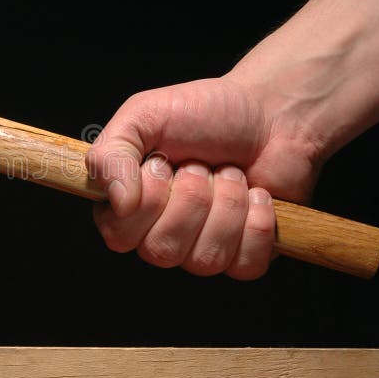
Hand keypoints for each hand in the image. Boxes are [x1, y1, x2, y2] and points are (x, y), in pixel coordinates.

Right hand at [86, 75, 323, 278]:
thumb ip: (110, 155)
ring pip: (204, 258)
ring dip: (227, 203)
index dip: (147, 199)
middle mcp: (158, 234)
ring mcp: (200, 250)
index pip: (118, 235)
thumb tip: (118, 204)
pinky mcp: (243, 256)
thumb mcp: (142, 115)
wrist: (268, 113)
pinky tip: (256, 195)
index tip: (162, 161)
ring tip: (229, 173)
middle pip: (161, 250)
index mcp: (126, 205)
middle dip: (192, 196)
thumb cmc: (203, 112)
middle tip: (200, 164)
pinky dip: (257, 222)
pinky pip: (244, 264)